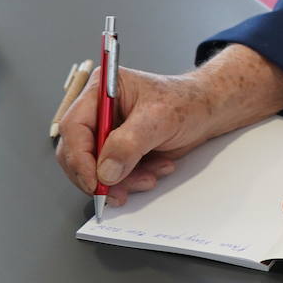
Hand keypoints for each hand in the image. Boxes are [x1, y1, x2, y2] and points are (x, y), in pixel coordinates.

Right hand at [55, 43, 282, 206]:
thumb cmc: (187, 102)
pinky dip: (132, 180)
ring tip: (150, 176)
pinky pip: (112, 175)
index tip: (95, 182)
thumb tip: (105, 170)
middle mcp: (98, 111)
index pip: (73, 128)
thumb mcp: (159, 118)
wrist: (208, 111)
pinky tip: (156, 170)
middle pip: (76, 152)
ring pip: (95, 169)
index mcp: (101, 90)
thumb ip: (129, 143)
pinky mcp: (118, 150)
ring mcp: (107, 132)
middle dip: (99, 176)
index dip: (79, 158)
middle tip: (118, 192)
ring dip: (121, 181)